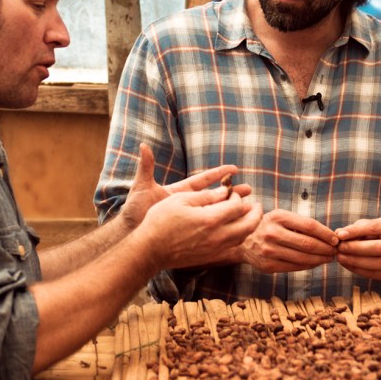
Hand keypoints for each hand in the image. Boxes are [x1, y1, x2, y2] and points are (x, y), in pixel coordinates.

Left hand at [117, 143, 249, 231]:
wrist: (131, 233)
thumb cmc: (135, 210)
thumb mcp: (142, 187)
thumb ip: (145, 167)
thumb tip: (143, 146)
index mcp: (178, 192)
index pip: (202, 181)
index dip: (218, 174)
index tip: (235, 168)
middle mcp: (186, 205)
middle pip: (214, 197)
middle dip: (232, 193)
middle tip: (249, 190)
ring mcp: (188, 218)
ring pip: (214, 214)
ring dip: (231, 211)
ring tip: (250, 210)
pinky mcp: (188, 232)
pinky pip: (208, 230)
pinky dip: (221, 230)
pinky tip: (235, 233)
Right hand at [140, 186, 261, 270]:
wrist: (150, 250)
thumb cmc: (161, 221)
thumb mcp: (181, 200)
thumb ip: (205, 196)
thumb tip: (225, 191)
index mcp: (210, 219)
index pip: (237, 205)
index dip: (237, 196)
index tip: (232, 191)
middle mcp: (217, 236)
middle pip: (249, 224)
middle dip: (256, 212)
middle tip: (256, 204)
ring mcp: (215, 248)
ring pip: (243, 237)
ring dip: (250, 225)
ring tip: (249, 215)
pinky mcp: (211, 256)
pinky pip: (233, 245)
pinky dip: (239, 235)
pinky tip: (235, 228)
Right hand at [237, 209, 338, 273]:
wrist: (243, 241)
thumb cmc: (269, 227)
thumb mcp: (281, 217)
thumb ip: (301, 224)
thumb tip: (328, 235)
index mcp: (278, 217)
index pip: (309, 226)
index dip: (325, 233)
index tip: (335, 239)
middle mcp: (272, 233)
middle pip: (308, 243)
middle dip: (326, 248)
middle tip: (335, 251)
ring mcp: (269, 250)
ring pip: (303, 257)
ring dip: (320, 259)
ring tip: (329, 258)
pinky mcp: (268, 265)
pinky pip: (294, 267)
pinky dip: (309, 266)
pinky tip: (316, 263)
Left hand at [333, 217, 380, 280]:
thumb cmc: (375, 234)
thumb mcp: (367, 226)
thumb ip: (354, 229)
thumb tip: (338, 234)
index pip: (374, 227)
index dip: (355, 231)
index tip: (339, 235)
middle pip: (377, 247)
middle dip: (355, 248)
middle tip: (339, 248)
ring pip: (376, 263)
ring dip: (355, 261)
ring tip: (340, 257)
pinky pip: (374, 274)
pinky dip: (358, 270)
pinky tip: (347, 264)